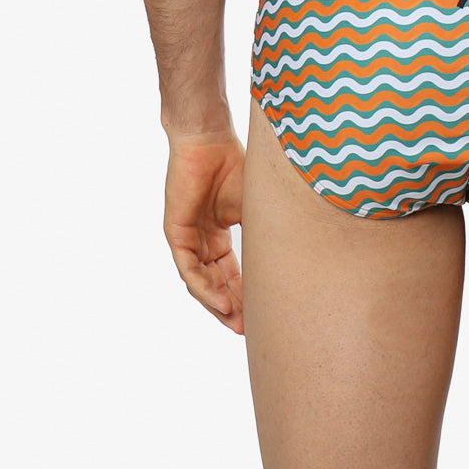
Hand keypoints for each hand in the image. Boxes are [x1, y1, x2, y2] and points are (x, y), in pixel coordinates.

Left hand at [163, 129, 245, 334]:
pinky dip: (205, 288)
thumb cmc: (235, 163)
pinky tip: (222, 302)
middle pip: (215, 281)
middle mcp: (202, 238)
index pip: (231, 271)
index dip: (244, 292)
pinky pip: (189, 269)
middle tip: (247, 330)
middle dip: (231, 306)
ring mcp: (187, 237)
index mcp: (218, 231)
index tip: (261, 314)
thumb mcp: (255, 206)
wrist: (209, 138)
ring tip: (236, 322)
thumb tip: (292, 259)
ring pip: (201, 281)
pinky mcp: (176, 233)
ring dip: (218, 303)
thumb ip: (263, 233)